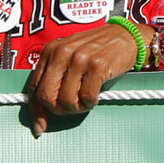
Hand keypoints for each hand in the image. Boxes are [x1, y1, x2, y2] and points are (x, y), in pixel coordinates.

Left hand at [22, 22, 144, 136]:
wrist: (129, 36)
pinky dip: (90, 102)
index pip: (34, 87)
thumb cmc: (99, 49)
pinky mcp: (98, 65)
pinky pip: (86, 96)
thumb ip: (55, 74)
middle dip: (57, 109)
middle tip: (71, 109)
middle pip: (46, 96)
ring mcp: (80, 58)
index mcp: (51, 49)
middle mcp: (62, 52)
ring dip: (76, 108)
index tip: (40, 126)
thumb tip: (41, 110)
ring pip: (66, 100)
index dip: (36, 110)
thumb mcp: (71, 54)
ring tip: (86, 101)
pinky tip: (96, 95)